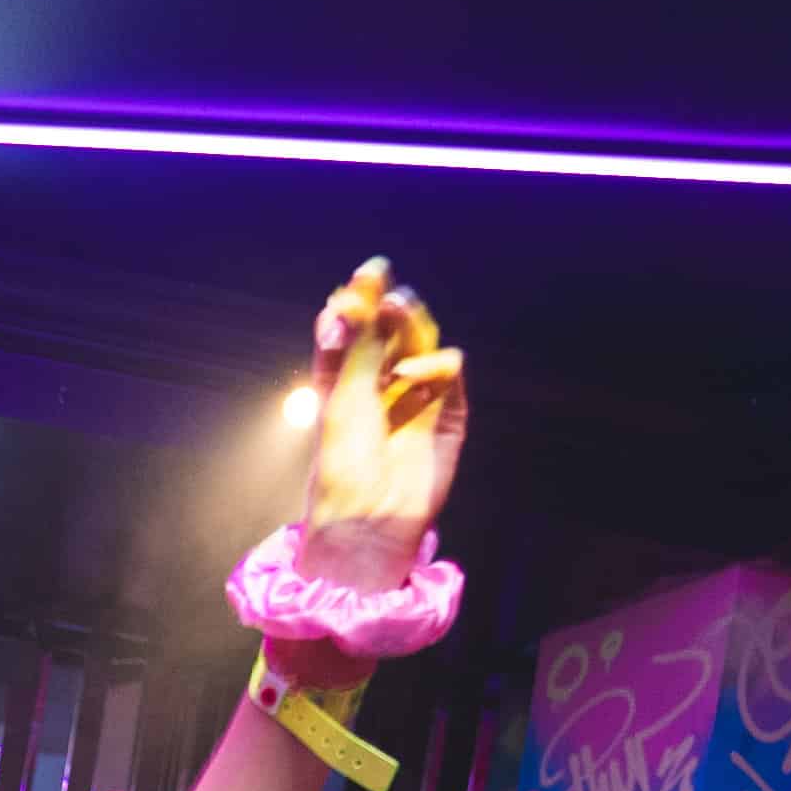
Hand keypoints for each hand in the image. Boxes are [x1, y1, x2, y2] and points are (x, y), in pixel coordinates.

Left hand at [293, 259, 467, 593]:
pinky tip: (412, 373)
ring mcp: (415, 396)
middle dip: (390, 308)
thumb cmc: (342, 463)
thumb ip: (357, 346)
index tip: (369, 272)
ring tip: (398, 311)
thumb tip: (355, 295)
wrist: (369, 518)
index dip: (363, 297)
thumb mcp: (343, 397)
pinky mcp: (446, 412)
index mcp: (343, 379)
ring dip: (413, 323)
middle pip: (392, 329)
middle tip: (387, 296)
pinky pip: (448, 371)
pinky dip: (435, 363)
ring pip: (423, 343)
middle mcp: (379, 383)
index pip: (355, 326)